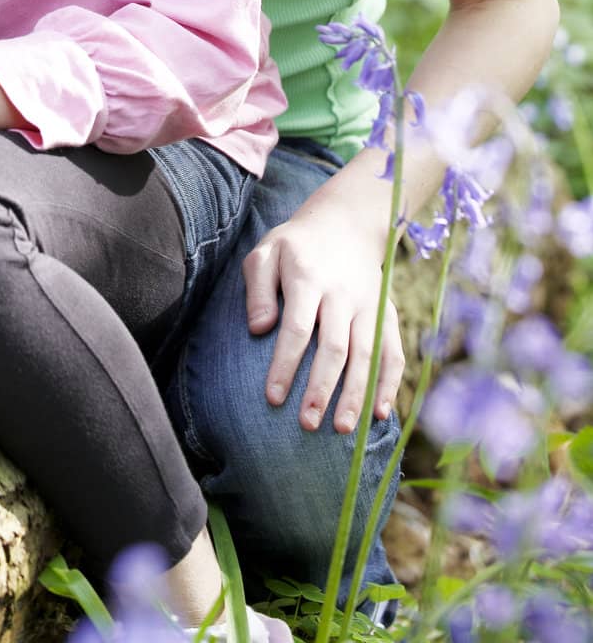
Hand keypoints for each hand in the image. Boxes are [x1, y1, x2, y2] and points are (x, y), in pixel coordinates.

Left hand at [242, 209, 404, 433]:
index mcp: (309, 277)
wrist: (345, 223)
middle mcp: (343, 293)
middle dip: (322, 389)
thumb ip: (258, 288)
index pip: (298, 328)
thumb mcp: (266, 252)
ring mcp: (370, 305)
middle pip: (336, 347)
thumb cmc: (296, 246)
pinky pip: (394, 352)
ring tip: (343, 429)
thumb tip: (259, 329)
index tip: (272, 398)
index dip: (285, 364)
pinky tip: (380, 413)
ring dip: (355, 394)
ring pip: (366, 355)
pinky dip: (390, 384)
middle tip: (307, 424)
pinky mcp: (388, 314)